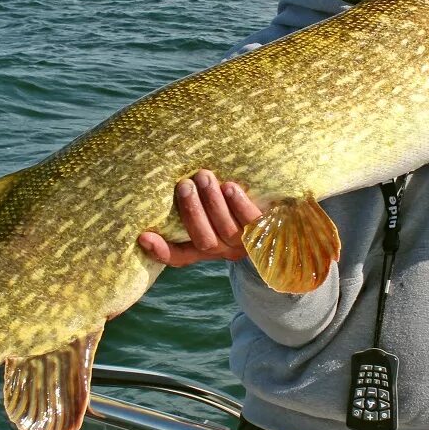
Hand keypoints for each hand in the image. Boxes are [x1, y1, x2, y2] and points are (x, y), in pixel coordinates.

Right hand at [137, 169, 262, 266]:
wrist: (285, 214)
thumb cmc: (237, 201)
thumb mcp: (214, 205)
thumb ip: (194, 198)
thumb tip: (167, 173)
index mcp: (206, 246)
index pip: (180, 256)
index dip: (161, 251)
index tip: (143, 236)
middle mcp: (225, 249)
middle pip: (203, 240)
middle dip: (191, 212)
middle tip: (184, 185)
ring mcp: (246, 242)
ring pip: (226, 231)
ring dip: (213, 203)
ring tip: (204, 177)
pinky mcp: (268, 231)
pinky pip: (252, 223)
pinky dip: (239, 205)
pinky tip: (230, 187)